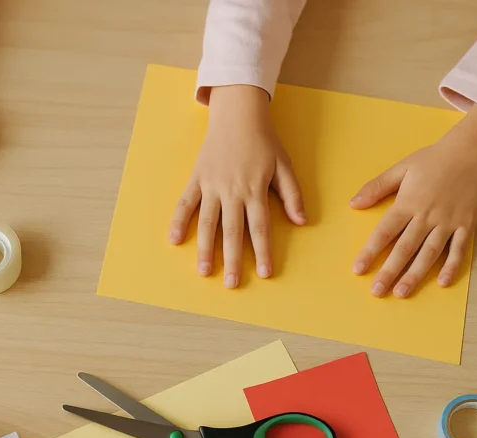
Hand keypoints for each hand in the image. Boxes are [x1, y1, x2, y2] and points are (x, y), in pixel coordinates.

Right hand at [169, 85, 305, 286]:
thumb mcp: (284, 165)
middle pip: (232, 232)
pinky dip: (178, 221)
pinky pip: (185, 203)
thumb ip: (292, 194)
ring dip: (205, 249)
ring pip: (207, 223)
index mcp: (254, 189)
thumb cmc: (263, 141)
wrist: (238, 114)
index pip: (259, 228)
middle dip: (232, 260)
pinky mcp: (197, 179)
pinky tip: (174, 240)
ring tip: (204, 271)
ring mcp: (211, 186)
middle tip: (231, 284)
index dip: (262, 252)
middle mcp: (232, 191)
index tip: (264, 274)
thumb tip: (301, 221)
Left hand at [350, 104, 476, 296]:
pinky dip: (452, 266)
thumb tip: (352, 204)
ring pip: (429, 253)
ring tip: (402, 293)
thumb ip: (376, 187)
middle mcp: (427, 216)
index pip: (384, 232)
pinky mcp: (467, 224)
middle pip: (405, 248)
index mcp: (408, 203)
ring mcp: (448, 222)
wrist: (472, 151)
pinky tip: (443, 282)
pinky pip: (459, 249)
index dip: (370, 252)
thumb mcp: (401, 168)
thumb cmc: (433, 160)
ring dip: (416, 275)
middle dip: (390, 271)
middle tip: (377, 291)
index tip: (358, 269)